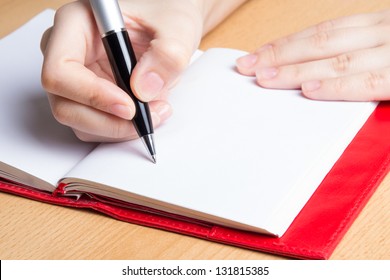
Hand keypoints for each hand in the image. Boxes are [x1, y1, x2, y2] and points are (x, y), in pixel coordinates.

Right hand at [40, 0, 204, 141]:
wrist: (169, 26)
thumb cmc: (165, 14)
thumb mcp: (176, 27)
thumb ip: (166, 55)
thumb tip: (143, 90)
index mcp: (76, 24)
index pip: (61, 71)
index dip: (92, 96)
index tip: (129, 107)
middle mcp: (69, 52)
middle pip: (64, 104)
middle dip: (108, 121)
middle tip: (146, 118)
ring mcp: (78, 77)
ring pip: (79, 120)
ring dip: (117, 128)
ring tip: (155, 112)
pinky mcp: (92, 95)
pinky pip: (95, 125)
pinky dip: (120, 129)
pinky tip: (146, 113)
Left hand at [236, 9, 389, 100]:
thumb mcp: (387, 46)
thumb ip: (357, 53)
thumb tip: (315, 71)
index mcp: (375, 26)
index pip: (322, 33)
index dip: (286, 45)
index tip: (256, 55)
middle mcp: (380, 34)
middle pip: (320, 44)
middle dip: (279, 56)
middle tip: (247, 67)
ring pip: (336, 62)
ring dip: (296, 71)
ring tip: (265, 79)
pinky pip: (367, 82)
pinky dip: (336, 87)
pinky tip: (308, 90)